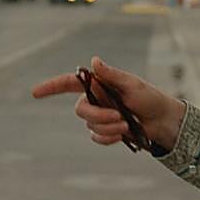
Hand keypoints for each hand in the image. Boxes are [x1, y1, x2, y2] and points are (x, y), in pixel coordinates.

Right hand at [31, 56, 186, 149]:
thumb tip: (93, 61)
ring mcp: (101, 116)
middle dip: (97, 117)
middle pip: (80, 110)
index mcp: (99, 84)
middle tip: (119, 118)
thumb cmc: (150, 98)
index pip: (69, 83)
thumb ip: (111, 75)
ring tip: (126, 125)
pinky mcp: (107, 131)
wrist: (164, 121)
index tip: (35, 93)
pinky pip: (97, 138)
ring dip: (108, 128)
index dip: (51, 87)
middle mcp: (97, 99)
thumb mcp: (132, 84)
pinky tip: (123, 135)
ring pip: (90, 126)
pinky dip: (109, 138)